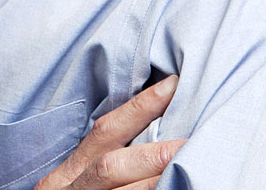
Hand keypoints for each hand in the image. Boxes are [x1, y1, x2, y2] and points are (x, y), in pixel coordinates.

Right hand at [35, 75, 185, 189]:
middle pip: (113, 166)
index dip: (139, 108)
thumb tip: (151, 134)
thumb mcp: (71, 181)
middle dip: (155, 153)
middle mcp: (74, 188)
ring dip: (162, 180)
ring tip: (195, 166)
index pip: (105, 132)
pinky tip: (179, 188)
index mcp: (69, 173)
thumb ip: (99, 160)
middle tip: (194, 139)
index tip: (172, 86)